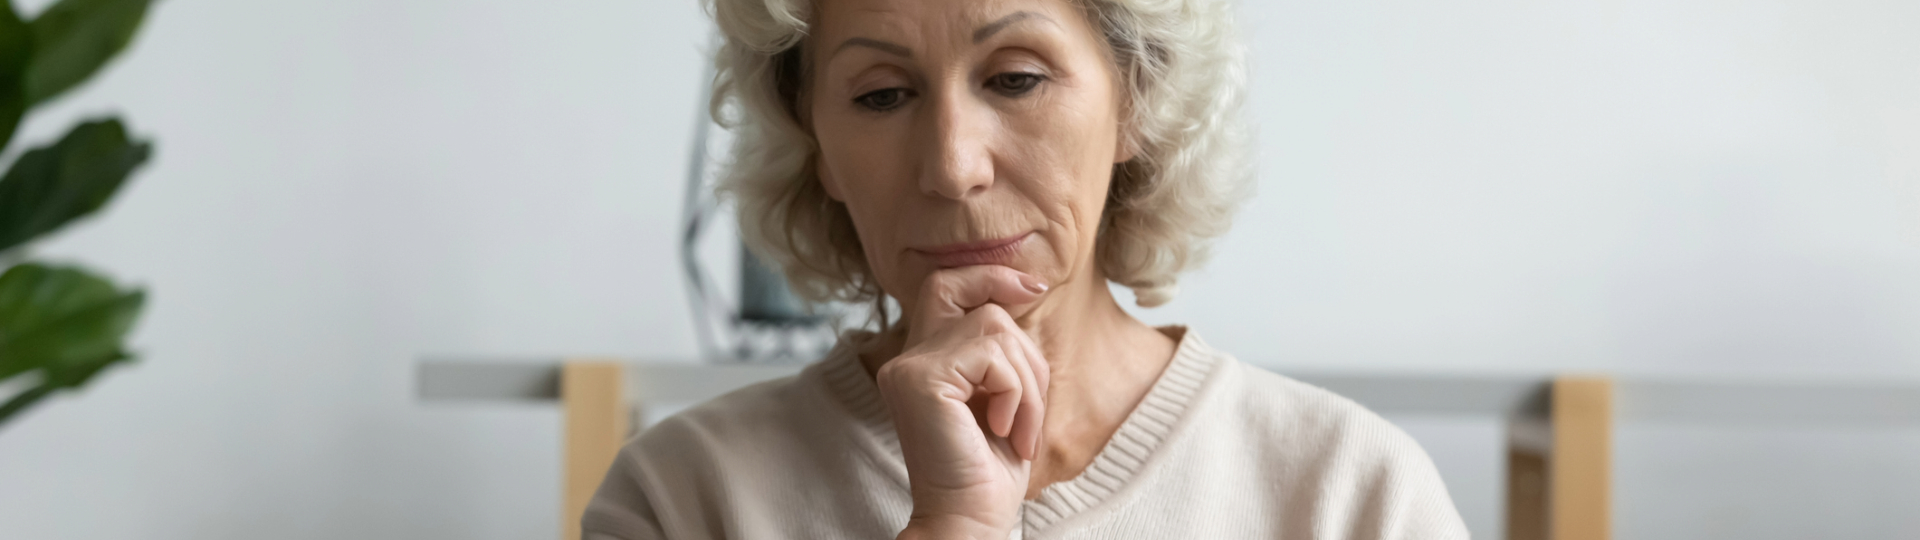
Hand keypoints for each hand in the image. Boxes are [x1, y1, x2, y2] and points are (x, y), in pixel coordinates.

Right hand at [879, 265, 1051, 539]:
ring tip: (1019, 430)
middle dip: (1023, 344)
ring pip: (996, 328)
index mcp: (922, 361)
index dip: (989, 275)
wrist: (969, 520)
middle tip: (1033, 399)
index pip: (945, 285)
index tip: (1034, 286)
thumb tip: (1026, 288)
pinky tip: (1004, 430)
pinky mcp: (921, 380)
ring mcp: (909, 368)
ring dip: (1027, 383)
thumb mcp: (1003, 395)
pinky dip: (1016, 392)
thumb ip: (1000, 349)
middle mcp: (905, 359)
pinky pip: (993, 355)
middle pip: (979, 303)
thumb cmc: (989, 471)